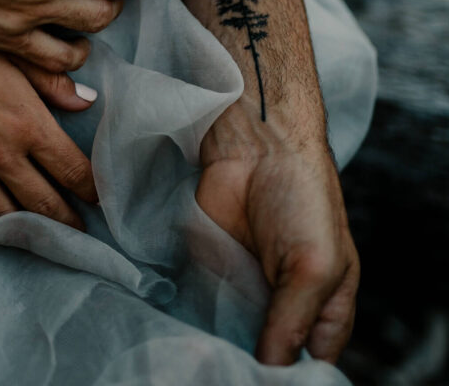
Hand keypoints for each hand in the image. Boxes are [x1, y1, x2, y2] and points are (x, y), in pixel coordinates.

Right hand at [0, 4, 99, 230]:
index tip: (103, 196)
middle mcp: (2, 156)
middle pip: (47, 204)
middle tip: (84, 231)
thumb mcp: (13, 54)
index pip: (73, 170)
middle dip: (70, 221)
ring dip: (33, 232)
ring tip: (48, 238)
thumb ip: (52, 81)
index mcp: (28, 123)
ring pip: (9, 218)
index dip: (93, 189)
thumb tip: (87, 101)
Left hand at [197, 119, 358, 365]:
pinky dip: (192, 323)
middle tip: (220, 368)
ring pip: (231, 340)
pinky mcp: (213, 271)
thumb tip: (268, 374)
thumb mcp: (313, 268)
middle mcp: (286, 308)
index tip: (259, 381)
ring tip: (194, 360)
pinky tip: (180, 334)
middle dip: (248, 366)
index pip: (310, 368)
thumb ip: (292, 324)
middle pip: (267, 359)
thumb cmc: (302, 198)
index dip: (290, 379)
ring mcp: (248, 291)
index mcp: (326, 313)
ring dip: (216, 347)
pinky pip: (201, 310)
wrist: (255, 144)